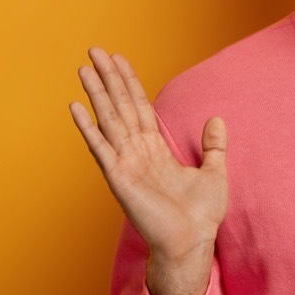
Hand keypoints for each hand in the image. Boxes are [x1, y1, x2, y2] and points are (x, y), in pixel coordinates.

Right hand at [69, 47, 228, 294]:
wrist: (192, 243)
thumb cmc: (201, 215)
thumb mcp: (215, 172)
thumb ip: (215, 145)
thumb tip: (218, 119)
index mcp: (155, 150)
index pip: (139, 107)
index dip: (129, 83)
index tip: (119, 59)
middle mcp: (136, 153)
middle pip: (119, 106)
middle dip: (108, 78)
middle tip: (94, 51)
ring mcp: (125, 163)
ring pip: (108, 119)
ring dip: (96, 93)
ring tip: (84, 68)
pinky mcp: (119, 178)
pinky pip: (101, 147)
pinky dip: (88, 128)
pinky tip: (76, 107)